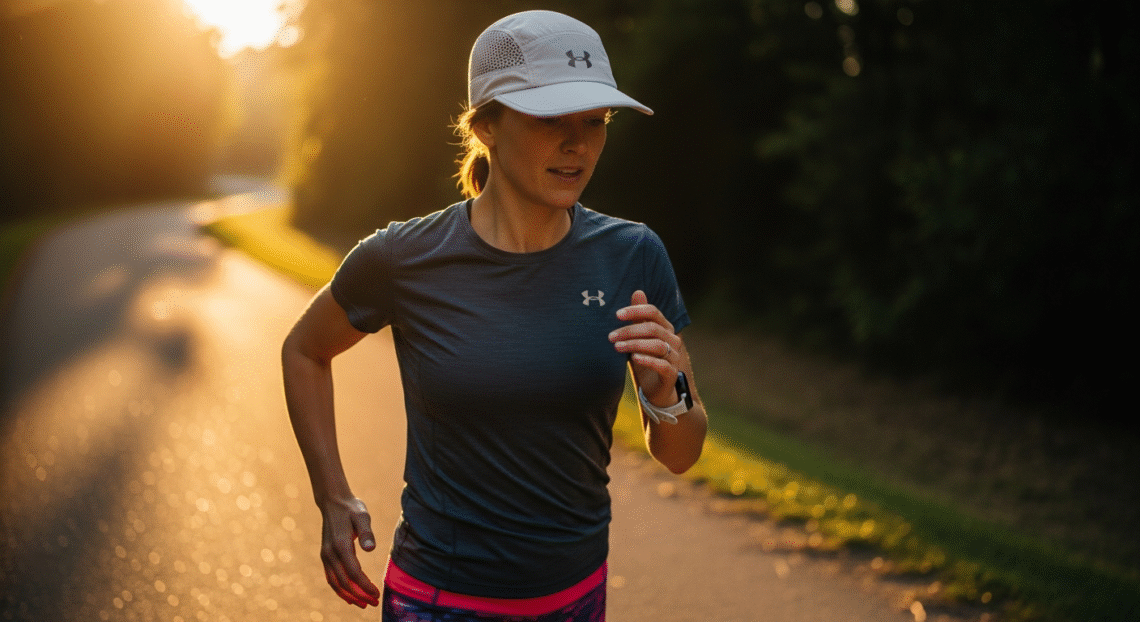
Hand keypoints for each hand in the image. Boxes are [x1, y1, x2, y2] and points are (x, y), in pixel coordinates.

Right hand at [319, 496, 379, 607]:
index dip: (365, 587)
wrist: (333, 501)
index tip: (376, 594)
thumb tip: (371, 548)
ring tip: (363, 604)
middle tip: (374, 603)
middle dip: (359, 596)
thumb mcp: (362, 515)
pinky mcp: (325, 556)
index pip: (354, 573)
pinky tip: (350, 596)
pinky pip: (331, 578)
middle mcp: (330, 553)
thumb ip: (367, 532)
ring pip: (335, 583)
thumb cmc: (351, 508)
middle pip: (344, 582)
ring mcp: (325, 555)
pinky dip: (340, 589)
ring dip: (349, 596)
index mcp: (341, 545)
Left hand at [610, 290, 680, 406]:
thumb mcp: (638, 338)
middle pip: (653, 328)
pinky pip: (662, 364)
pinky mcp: (672, 373)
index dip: (636, 311)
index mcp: (665, 327)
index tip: (617, 315)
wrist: (656, 389)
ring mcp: (674, 357)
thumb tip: (638, 291)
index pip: (653, 312)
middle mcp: (673, 339)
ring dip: (634, 344)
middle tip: (611, 336)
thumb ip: (639, 317)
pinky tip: (634, 358)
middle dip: (630, 330)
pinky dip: (647, 360)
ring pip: (657, 345)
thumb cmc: (645, 360)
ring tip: (617, 347)